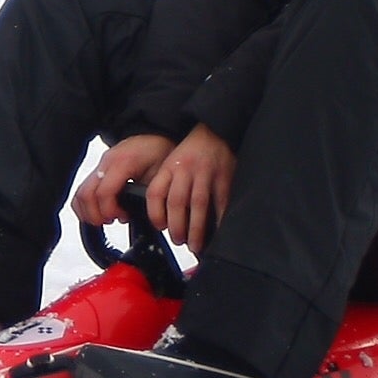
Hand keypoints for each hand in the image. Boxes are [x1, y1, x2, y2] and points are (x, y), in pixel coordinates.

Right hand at [72, 134, 173, 225]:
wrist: (156, 137)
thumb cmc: (160, 152)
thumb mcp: (160, 175)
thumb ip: (149, 194)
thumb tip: (141, 216)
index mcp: (123, 163)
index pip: (103, 193)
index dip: (109, 211)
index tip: (121, 217)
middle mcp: (106, 162)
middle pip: (86, 194)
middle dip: (96, 214)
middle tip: (110, 221)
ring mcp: (100, 164)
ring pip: (80, 193)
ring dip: (89, 211)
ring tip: (106, 218)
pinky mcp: (98, 169)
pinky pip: (83, 189)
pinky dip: (86, 204)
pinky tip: (100, 211)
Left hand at [143, 126, 236, 254]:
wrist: (213, 133)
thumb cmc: (191, 154)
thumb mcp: (171, 165)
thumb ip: (166, 187)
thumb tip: (163, 219)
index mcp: (168, 168)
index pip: (155, 193)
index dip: (155, 214)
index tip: (160, 227)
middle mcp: (184, 170)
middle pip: (176, 202)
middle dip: (176, 227)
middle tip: (178, 240)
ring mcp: (205, 173)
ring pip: (198, 205)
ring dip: (196, 229)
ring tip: (194, 244)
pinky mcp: (223, 177)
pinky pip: (220, 202)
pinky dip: (218, 220)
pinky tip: (216, 232)